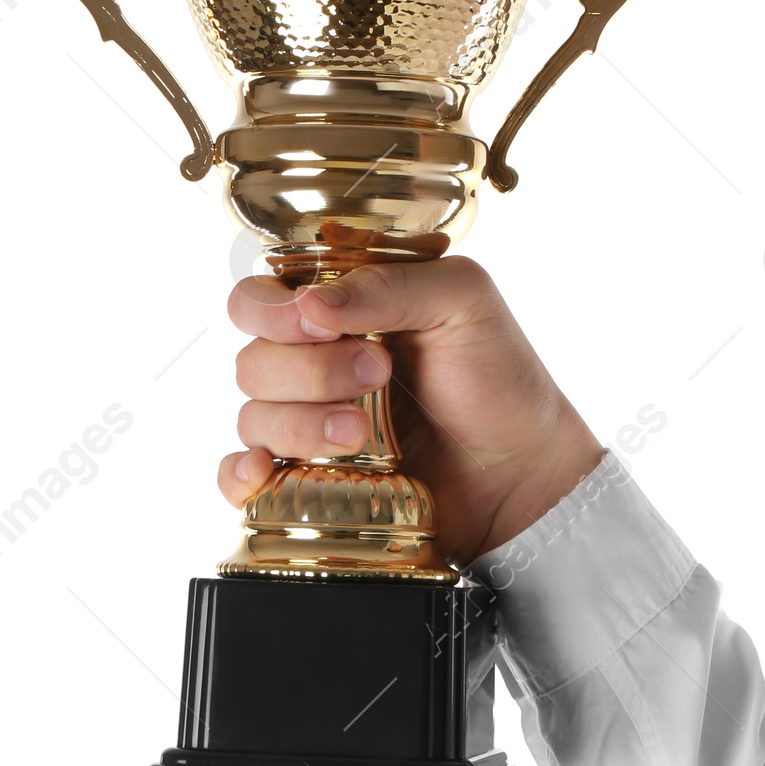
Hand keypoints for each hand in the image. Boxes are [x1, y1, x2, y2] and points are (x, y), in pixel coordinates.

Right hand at [217, 258, 603, 566]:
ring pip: (252, 416)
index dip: (276, 311)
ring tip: (362, 435)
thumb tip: (311, 304)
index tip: (323, 326)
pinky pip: (241, 478)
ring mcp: (309, 425)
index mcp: (341, 312)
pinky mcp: (309, 480)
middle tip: (377, 376)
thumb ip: (389, 285)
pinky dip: (241, 474)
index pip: (261, 298)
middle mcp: (315, 364)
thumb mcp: (463, 303)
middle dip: (308, 370)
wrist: (523, 475)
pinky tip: (266, 470)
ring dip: (299, 423)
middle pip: (252, 359)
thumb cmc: (500, 382)